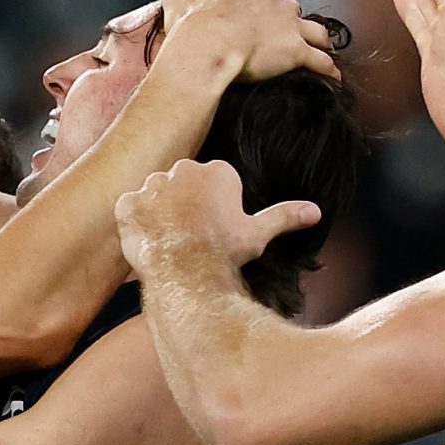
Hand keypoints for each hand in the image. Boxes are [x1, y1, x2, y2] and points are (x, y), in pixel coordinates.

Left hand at [117, 161, 323, 277]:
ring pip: (155, 195)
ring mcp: (151, 185)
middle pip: (183, 184)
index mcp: (216, 171)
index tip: (214, 228)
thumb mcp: (257, 234)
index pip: (213, 182)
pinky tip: (150, 242)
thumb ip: (284, 216)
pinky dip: (136, 225)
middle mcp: (182, 169)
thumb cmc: (223, 253)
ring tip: (171, 241)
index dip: (214, 208)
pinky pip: (129, 210)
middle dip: (186, 205)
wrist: (185, 274)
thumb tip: (316, 211)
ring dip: (160, 214)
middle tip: (192, 236)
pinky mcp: (128, 204)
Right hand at [158, 0, 341, 84]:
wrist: (207, 47)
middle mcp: (275, 3)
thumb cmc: (193, 26)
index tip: (254, 20)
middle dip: (290, 22)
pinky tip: (332, 77)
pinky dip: (327, 69)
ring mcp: (288, 26)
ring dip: (319, 40)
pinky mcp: (296, 51)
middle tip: (285, 36)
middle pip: (290, 10)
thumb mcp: (179, 0)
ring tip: (321, 50)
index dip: (258, 9)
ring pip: (314, 31)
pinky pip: (320, 61)